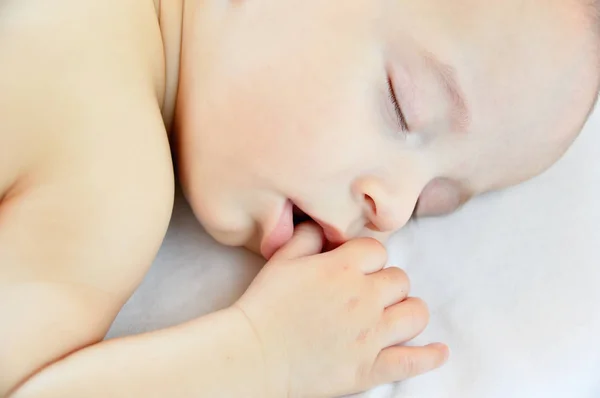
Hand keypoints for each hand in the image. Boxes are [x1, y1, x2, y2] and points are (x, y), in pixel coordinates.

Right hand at [234, 222, 447, 397]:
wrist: (254, 355)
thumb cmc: (264, 306)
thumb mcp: (280, 260)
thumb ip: (307, 237)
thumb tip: (326, 226)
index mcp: (342, 267)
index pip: (378, 250)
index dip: (368, 258)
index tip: (356, 268)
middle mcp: (364, 297)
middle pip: (400, 279)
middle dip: (386, 283)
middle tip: (368, 293)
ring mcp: (371, 334)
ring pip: (415, 313)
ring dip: (406, 311)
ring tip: (393, 315)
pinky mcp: (370, 367)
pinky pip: (413, 361)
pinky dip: (430, 356)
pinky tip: (439, 350)